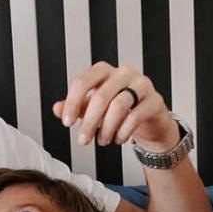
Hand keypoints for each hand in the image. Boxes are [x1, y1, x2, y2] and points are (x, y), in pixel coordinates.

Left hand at [50, 62, 178, 149]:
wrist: (149, 118)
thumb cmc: (120, 109)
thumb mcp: (93, 108)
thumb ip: (76, 107)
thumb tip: (57, 108)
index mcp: (104, 71)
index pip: (83, 81)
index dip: (72, 103)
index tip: (67, 122)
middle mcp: (123, 73)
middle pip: (100, 96)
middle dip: (89, 122)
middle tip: (84, 139)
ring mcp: (141, 85)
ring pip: (118, 106)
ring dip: (107, 128)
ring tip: (103, 140)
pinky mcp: (154, 100)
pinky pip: (135, 116)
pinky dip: (123, 131)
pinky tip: (119, 139)